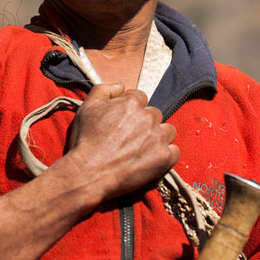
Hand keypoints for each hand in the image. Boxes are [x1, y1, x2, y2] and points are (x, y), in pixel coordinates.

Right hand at [65, 82, 179, 200]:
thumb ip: (104, 90)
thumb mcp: (86, 107)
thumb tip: (121, 86)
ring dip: (158, 137)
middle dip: (145, 123)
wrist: (89, 173)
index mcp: (131, 103)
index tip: (123, 122)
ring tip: (143, 149)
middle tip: (130, 138)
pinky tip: (152, 160)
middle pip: (154, 114)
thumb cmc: (86, 141)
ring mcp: (158, 137)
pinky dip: (165, 155)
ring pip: (167, 131)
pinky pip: (174, 151)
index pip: (140, 98)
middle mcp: (148, 117)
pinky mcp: (164, 157)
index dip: (130, 109)